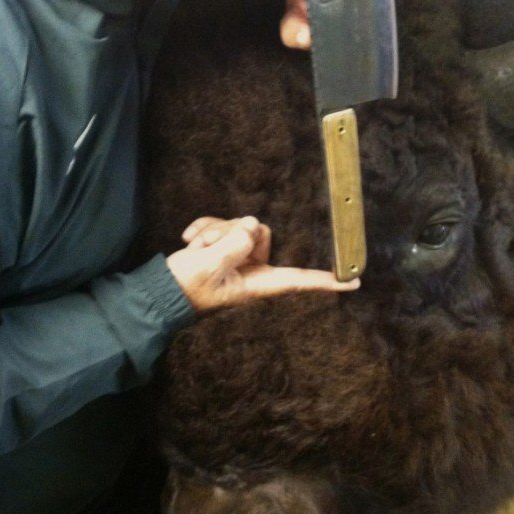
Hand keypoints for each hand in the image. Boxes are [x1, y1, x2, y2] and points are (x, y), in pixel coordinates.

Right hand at [166, 215, 359, 311]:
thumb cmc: (185, 286)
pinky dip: (205, 229)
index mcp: (257, 283)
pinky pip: (224, 223)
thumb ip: (234, 244)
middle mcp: (253, 268)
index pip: (299, 279)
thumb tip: (252, 224)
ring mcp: (239, 256)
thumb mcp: (208, 265)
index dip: (327, 281)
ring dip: (214, 231)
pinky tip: (189, 240)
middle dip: (232, 231)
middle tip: (205, 246)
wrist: (158, 290)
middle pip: (263, 233)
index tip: (356, 280)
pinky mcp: (225, 245)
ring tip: (195, 247)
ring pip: (242, 224)